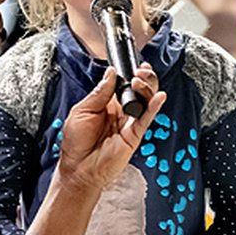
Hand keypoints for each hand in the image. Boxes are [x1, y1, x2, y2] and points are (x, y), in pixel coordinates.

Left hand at [57, 66, 166, 191]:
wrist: (78, 169)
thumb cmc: (76, 143)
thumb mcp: (82, 110)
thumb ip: (99, 92)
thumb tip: (111, 73)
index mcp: (108, 104)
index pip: (124, 84)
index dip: (130, 74)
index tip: (133, 65)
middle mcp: (121, 112)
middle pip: (140, 91)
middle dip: (143, 78)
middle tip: (140, 73)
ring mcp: (129, 124)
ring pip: (146, 102)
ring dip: (146, 89)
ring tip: (139, 82)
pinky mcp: (134, 136)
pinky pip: (147, 119)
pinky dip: (154, 107)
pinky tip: (158, 97)